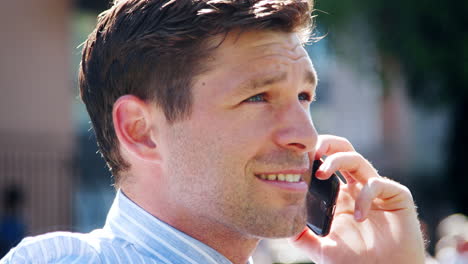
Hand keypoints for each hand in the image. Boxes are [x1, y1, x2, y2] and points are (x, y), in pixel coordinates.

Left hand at [289, 135, 424, 263]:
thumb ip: (301, 235)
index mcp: (340, 195)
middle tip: (312, 151)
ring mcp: (377, 191)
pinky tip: (359, 217)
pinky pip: (378, 184)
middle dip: (327, 144)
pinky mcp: (397, 197)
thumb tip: (281, 222)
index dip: (314, 156)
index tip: (296, 159)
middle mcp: (357, 188)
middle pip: (343, 151)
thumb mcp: (319, 248)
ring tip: (322, 174)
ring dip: (337, 160)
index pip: (327, 164)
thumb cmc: (353, 263)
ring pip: (357, 160)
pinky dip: (365, 196)